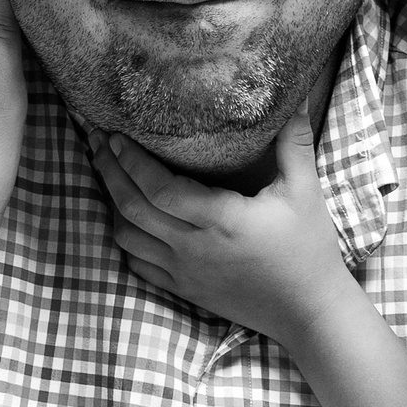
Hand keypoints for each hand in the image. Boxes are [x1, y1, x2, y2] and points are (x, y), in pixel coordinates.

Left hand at [91, 108, 350, 349]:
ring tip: (108, 172)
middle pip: (132, 209)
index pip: (160, 190)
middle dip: (109, 171)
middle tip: (97, 140)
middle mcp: (194, 248)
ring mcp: (184, 273)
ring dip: (112, 203)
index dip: (132, 161)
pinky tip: (126, 217)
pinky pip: (137, 263)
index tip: (117, 134)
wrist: (308, 312)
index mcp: (221, 221)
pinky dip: (125, 237)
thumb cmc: (309, 249)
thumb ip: (294, 141)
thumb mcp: (305, 191)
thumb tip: (296, 94)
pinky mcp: (183, 289)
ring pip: (127, 237)